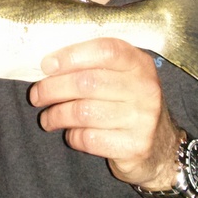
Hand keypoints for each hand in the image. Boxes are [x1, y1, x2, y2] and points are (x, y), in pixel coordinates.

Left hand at [28, 38, 181, 187]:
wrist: (160, 147)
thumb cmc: (128, 104)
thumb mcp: (121, 77)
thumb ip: (93, 65)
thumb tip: (48, 64)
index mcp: (139, 63)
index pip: (106, 50)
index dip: (72, 55)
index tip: (47, 65)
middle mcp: (145, 88)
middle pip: (87, 83)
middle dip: (52, 89)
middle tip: (36, 95)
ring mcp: (143, 118)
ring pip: (83, 112)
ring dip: (56, 115)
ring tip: (47, 118)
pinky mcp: (135, 146)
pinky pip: (89, 139)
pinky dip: (72, 136)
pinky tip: (70, 134)